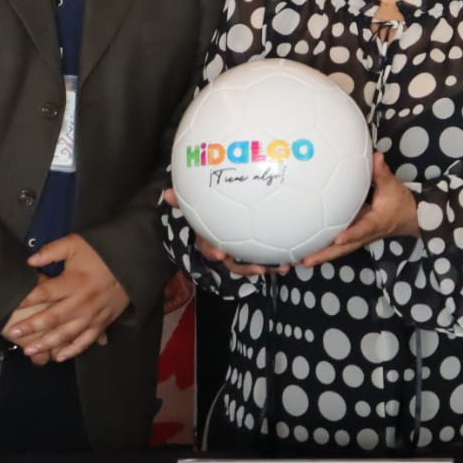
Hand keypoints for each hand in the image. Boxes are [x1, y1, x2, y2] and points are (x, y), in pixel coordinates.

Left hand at [2, 234, 129, 362]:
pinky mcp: (103, 322)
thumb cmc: (101, 252)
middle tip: (13, 333)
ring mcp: (93, 315)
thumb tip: (29, 261)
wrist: (133, 261)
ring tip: (29, 350)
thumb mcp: (76, 243)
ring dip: (47, 343)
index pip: (45, 293)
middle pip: (53, 318)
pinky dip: (73, 350)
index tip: (11, 306)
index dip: (26, 300)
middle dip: (31, 327)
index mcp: (74, 281)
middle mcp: (82, 301)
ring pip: (67, 334)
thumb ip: (52, 251)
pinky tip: (59, 357)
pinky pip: (87, 340)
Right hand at [160, 187, 284, 277]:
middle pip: (235, 263)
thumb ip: (183, 200)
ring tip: (284, 267)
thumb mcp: (197, 203)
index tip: (218, 253)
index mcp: (213, 239)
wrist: (225, 213)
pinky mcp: (259, 250)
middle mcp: (228, 249)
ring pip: (255, 264)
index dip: (213, 251)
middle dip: (247, 268)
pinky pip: (269, 256)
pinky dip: (281, 257)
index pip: (210, 247)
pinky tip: (296, 254)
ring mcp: (244, 252)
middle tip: (260, 269)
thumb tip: (165, 193)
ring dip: (269, 266)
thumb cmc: (210, 209)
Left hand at [299, 152, 418, 267]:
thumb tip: (376, 157)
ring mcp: (356, 238)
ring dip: (318, 256)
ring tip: (296, 261)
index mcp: (374, 223)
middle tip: (305, 261)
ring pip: (337, 251)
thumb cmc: (399, 202)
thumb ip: (382, 173)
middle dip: (324, 255)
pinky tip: (303, 251)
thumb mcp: (393, 186)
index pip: (362, 230)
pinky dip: (320, 250)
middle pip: (342, 248)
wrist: (408, 217)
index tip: (338, 238)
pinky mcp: (352, 236)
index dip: (351, 235)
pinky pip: (335, 246)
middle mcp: (363, 235)